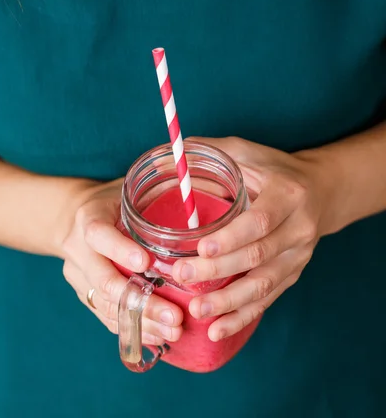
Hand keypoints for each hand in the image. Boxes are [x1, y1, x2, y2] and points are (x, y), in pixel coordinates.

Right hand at [61, 179, 182, 345]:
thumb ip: (150, 189)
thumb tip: (192, 178)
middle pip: (106, 282)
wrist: (67, 218)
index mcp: (88, 219)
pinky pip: (106, 317)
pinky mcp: (84, 295)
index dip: (121, 251)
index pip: (100, 236)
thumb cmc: (109, 200)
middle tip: (175, 317)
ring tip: (174, 332)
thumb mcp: (123, 187)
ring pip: (107, 306)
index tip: (147, 263)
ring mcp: (79, 277)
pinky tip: (159, 338)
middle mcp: (79, 251)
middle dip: (142, 303)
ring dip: (143, 323)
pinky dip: (133, 329)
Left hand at [172, 136, 336, 341]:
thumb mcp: (249, 152)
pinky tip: (218, 329)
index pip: (261, 221)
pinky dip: (243, 317)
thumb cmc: (275, 170)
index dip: (232, 237)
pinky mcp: (293, 274)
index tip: (201, 247)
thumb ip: (209, 151)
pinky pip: (268, 300)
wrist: (321, 192)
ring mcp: (299, 255)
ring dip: (229, 302)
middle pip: (258, 256)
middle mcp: (299, 228)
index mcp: (288, 195)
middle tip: (182, 275)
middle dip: (219, 270)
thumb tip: (159, 159)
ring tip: (197, 311)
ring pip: (264, 284)